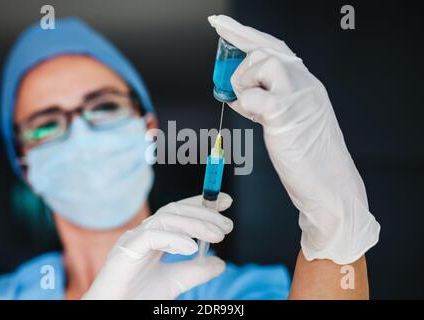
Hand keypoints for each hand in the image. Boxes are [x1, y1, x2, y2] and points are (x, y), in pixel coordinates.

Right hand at [82, 193, 232, 298]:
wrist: (116, 309)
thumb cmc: (138, 296)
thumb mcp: (175, 281)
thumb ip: (196, 271)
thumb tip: (220, 263)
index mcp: (154, 236)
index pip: (180, 212)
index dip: (201, 204)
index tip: (225, 202)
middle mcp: (144, 233)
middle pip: (175, 211)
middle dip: (203, 213)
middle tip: (227, 225)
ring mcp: (134, 239)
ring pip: (166, 219)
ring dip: (195, 224)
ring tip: (217, 235)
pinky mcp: (126, 250)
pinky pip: (151, 236)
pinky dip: (174, 239)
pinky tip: (192, 248)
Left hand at [208, 15, 379, 264]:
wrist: (330, 186)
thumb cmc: (309, 158)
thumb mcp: (292, 120)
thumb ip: (270, 100)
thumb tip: (241, 92)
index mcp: (307, 83)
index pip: (275, 47)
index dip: (245, 33)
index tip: (223, 26)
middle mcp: (305, 82)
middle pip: (265, 49)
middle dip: (239, 58)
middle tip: (230, 79)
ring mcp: (297, 95)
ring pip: (260, 62)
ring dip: (244, 82)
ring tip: (248, 104)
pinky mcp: (284, 113)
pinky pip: (251, 96)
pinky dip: (244, 105)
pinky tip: (251, 116)